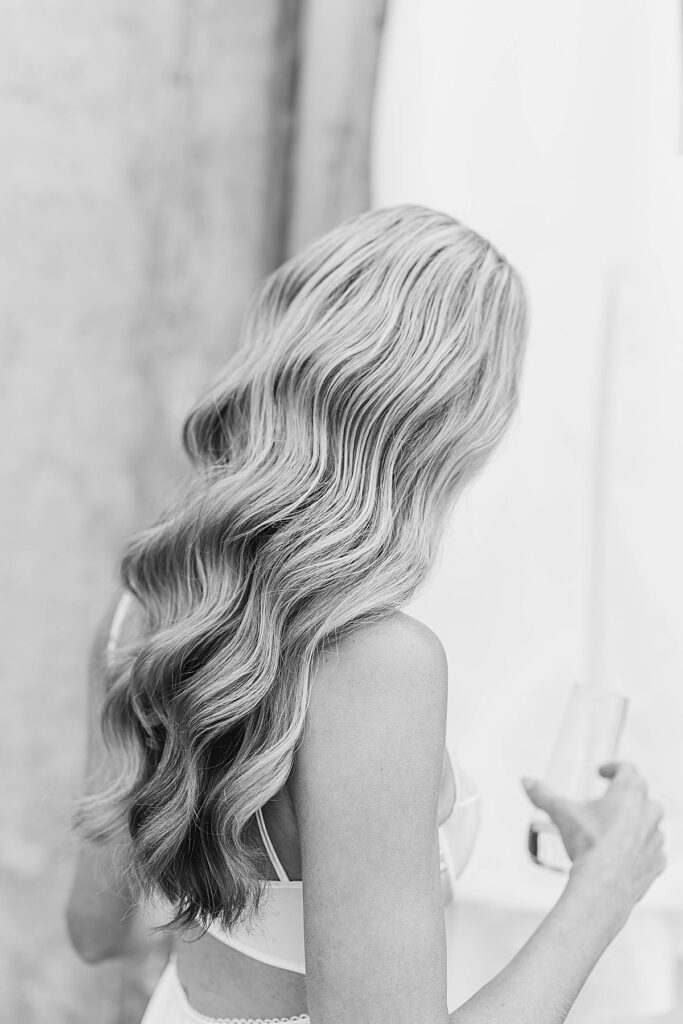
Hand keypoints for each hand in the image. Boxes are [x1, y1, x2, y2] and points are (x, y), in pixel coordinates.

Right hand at [523, 761, 666, 925]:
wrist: (603, 887)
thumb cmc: (588, 845)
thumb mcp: (561, 813)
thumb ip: (543, 795)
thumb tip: (526, 781)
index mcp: (629, 792)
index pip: (627, 768)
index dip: (613, 767)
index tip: (602, 773)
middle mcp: (648, 812)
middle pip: (642, 795)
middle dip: (625, 796)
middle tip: (607, 802)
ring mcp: (655, 839)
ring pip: (650, 823)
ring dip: (635, 823)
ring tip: (613, 830)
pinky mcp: (657, 863)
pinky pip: (652, 850)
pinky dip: (640, 849)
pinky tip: (624, 854)